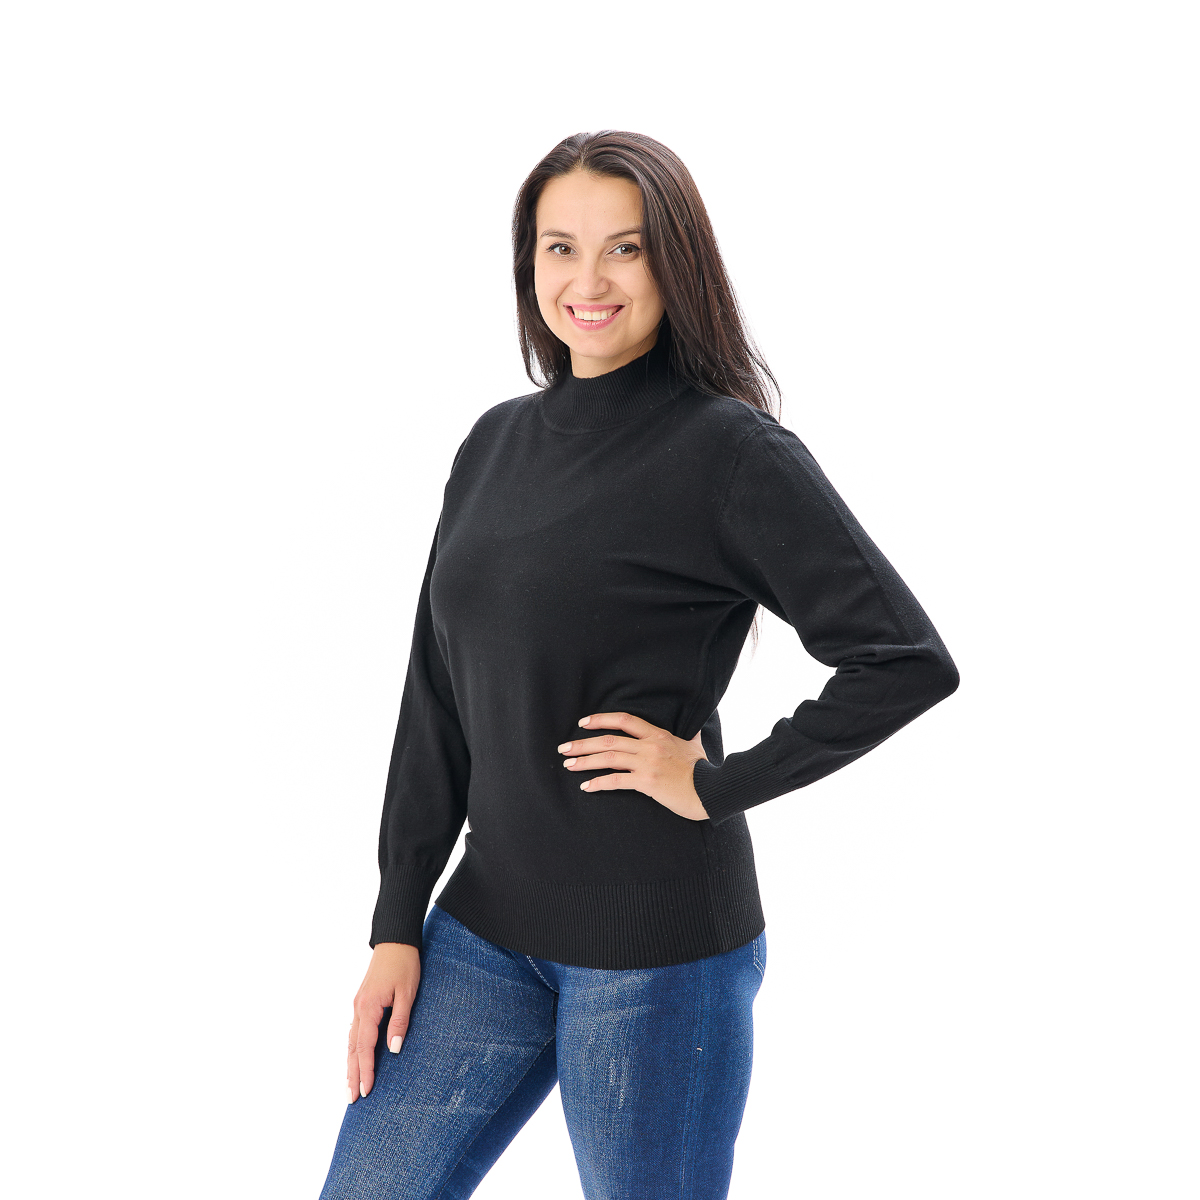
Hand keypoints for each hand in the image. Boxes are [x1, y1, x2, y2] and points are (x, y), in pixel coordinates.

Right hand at [347, 942, 419, 1102]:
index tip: (366, 1091)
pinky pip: (353, 1031)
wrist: (395, 940)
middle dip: (352, 1074)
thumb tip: (394, 1050)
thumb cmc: (405, 965)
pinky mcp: (361, 1002)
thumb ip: (400, 1021)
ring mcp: (358, 1005)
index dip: (366, 1070)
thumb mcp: (407, 993)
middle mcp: (359, 1008)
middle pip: (353, 1048)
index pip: (365, 1047)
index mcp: (369, 1007)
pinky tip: (353, 1058)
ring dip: (350, 1064)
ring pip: (350, 1041)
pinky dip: (352, 1049)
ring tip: (349, 1086)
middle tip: (352, 1099)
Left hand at [557, 711, 710, 820]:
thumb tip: (697, 725)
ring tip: (568, 764)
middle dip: (583, 743)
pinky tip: (586, 787)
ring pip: (608, 759)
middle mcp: (650, 746)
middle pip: (609, 740)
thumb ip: (690, 735)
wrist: (713, 790)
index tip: (583, 723)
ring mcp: (647, 764)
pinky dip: (598, 783)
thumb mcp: (696, 746)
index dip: (601, 719)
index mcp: (658, 735)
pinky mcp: (647, 782)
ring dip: (585, 761)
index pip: (624, 720)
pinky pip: (616, 781)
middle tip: (564, 747)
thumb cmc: (704, 770)